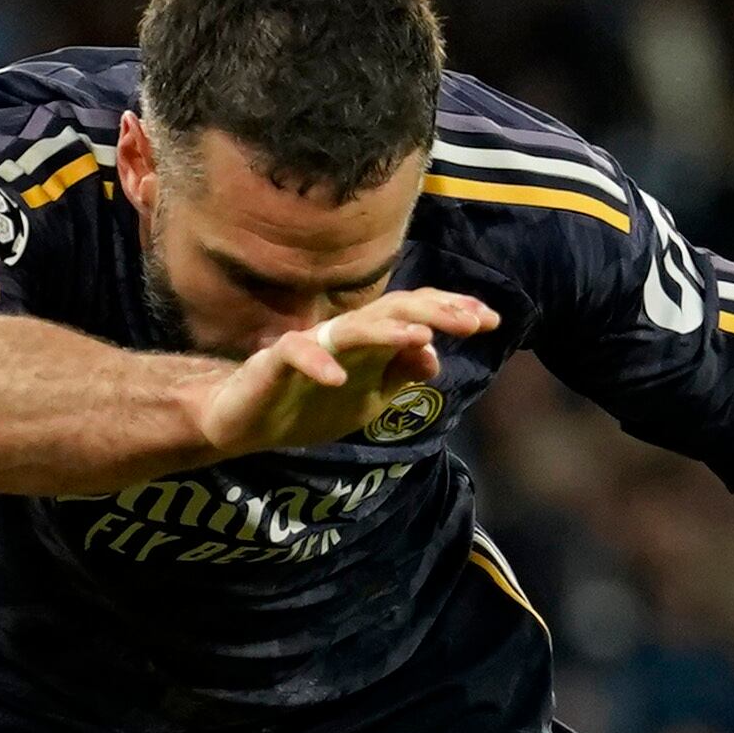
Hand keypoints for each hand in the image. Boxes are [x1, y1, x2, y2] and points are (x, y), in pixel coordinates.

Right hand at [184, 290, 498, 460]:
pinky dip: (318, 364)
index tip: (491, 320)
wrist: (242, 419)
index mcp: (370, 343)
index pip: (416, 317)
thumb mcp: (366, 400)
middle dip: (435, 313)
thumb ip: (399, 379)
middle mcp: (346, 335)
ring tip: (419, 338)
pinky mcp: (275, 361)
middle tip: (472, 321)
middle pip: (393, 313)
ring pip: (353, 328)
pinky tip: (337, 379)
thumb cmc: (305, 405)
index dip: (452, 313)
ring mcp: (312, 345)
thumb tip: (435, 359)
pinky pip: (298, 355)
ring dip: (386, 332)